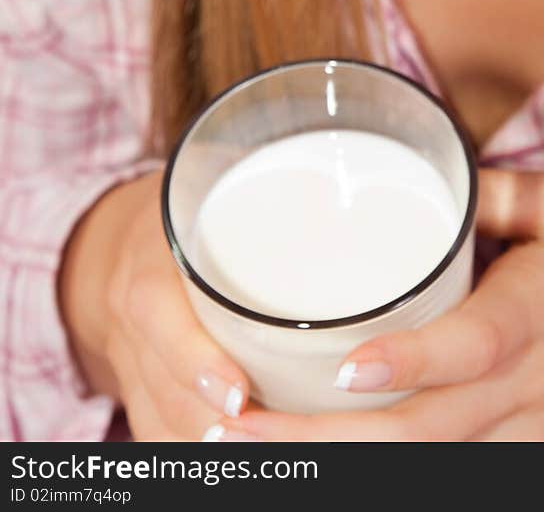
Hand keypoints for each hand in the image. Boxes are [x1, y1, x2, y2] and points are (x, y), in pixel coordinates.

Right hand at [59, 170, 250, 439]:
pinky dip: (190, 453)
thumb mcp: (208, 180)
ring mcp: (131, 366)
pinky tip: (239, 460)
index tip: (239, 392)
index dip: (194, 362)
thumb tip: (342, 173)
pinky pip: (157, 436)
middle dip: (213, 423)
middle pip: (164, 391)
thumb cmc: (184, 205)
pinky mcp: (140, 394)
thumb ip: (261, 181)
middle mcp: (132, 325)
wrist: (112, 243)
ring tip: (266, 452)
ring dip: (209, 445)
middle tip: (274, 436)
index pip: (159, 320)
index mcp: (149, 265)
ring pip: (161, 425)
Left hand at [215, 168, 543, 441]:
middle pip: (418, 432)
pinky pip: (454, 471)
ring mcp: (527, 436)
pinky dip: (392, 471)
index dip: (407, 360)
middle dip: (320, 442)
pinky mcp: (533, 460)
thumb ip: (505, 193)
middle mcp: (526, 389)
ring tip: (252, 451)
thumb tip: (436, 178)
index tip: (344, 366)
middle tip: (234, 427)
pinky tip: (332, 461)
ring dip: (341, 464)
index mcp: (540, 315)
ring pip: (426, 465)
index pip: (468, 346)